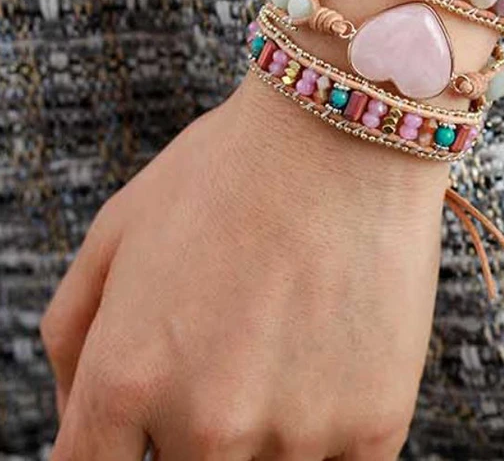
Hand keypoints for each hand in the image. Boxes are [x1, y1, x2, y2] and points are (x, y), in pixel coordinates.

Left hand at [41, 74, 447, 459]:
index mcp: (126, 378)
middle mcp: (206, 423)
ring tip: (290, 345)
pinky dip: (329, 431)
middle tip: (234, 355)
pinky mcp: (374, 424)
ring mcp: (297, 432)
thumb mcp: (119, 227)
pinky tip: (334, 366)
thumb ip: (72, 335)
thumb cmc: (232, 167)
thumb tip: (76, 415)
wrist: (347, 131)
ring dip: (270, 430)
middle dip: (197, 429)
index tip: (148, 427)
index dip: (118, 451)